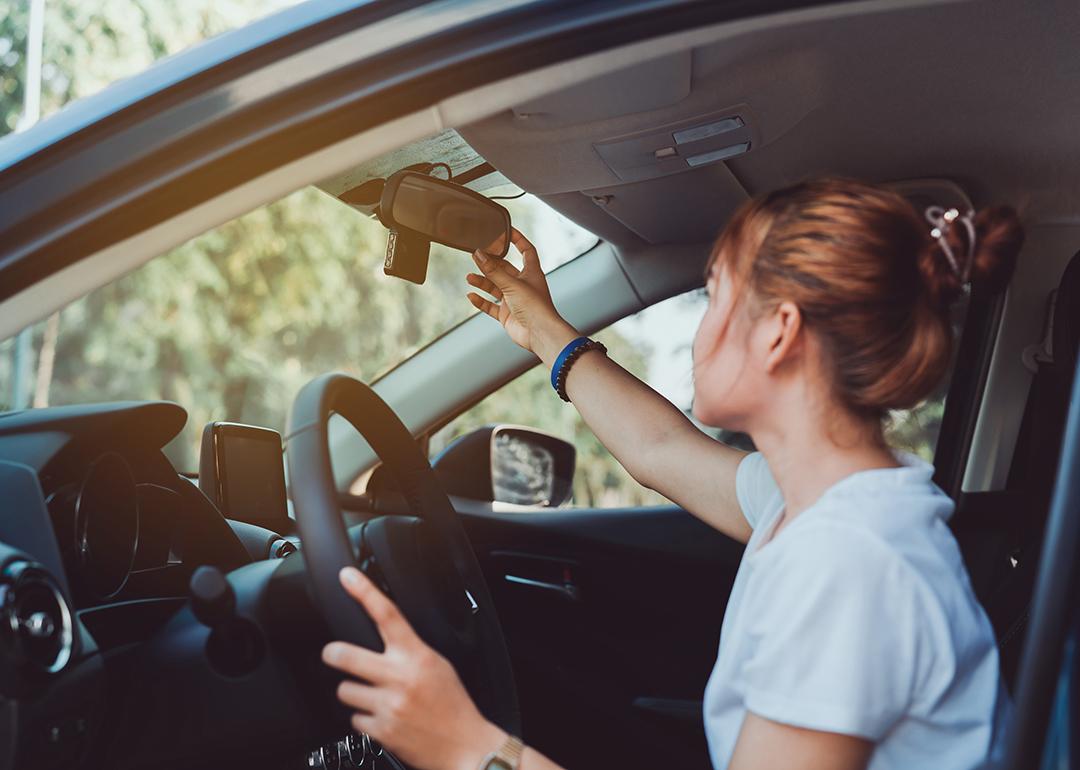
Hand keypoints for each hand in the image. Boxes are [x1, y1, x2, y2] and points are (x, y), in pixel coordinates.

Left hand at [322, 567, 505, 769]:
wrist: (465, 746)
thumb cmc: (454, 705)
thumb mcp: (438, 666)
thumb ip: (411, 651)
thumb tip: (385, 637)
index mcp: (417, 656)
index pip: (387, 615)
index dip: (364, 592)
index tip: (347, 577)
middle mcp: (400, 678)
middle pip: (346, 655)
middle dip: (333, 654)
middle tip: (332, 654)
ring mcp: (388, 705)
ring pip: (345, 690)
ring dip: (354, 693)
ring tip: (374, 697)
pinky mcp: (381, 731)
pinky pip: (354, 719)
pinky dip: (364, 719)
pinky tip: (383, 718)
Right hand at [466, 228, 576, 363]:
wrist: (540, 334)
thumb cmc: (535, 307)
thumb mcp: (512, 284)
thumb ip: (493, 271)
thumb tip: (478, 254)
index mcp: (532, 273)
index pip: (526, 250)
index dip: (517, 239)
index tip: (505, 230)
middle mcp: (523, 285)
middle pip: (504, 269)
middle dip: (490, 263)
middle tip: (476, 256)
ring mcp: (514, 300)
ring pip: (495, 287)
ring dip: (482, 282)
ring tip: (469, 277)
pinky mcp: (507, 314)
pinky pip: (491, 306)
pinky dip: (481, 301)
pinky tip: (471, 296)